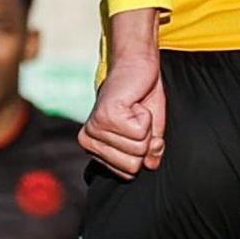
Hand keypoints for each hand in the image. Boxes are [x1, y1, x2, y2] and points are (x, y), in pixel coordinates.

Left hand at [80, 6, 167, 175]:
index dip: (143, 151)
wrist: (139, 65)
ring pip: (138, 149)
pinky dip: (146, 116)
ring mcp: (96, 128)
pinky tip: (135, 103)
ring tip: (135, 109)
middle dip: (145, 142)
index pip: (128, 174)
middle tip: (137, 118)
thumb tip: (150, 165)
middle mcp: (89, 140)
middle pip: (133, 165)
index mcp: (94, 148)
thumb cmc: (143, 98)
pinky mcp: (107, 115)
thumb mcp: (149, 132)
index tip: (136, 127)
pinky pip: (139, 132)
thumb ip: (148, 153)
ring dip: (146, 127)